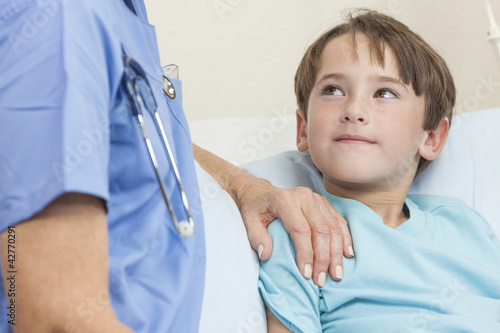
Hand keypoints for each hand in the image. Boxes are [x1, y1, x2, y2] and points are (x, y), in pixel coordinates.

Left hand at [234, 176, 353, 286]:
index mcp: (284, 199)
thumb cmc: (255, 209)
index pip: (300, 229)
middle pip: (320, 229)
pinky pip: (339, 221)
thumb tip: (266, 254)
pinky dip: (345, 239)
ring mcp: (316, 199)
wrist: (260, 192)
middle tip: (321, 280)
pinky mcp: (324, 203)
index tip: (306, 274)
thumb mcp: (248, 222)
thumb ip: (256, 237)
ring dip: (336, 252)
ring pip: (333, 227)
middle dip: (323, 258)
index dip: (305, 253)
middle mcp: (304, 196)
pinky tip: (347, 255)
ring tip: (336, 274)